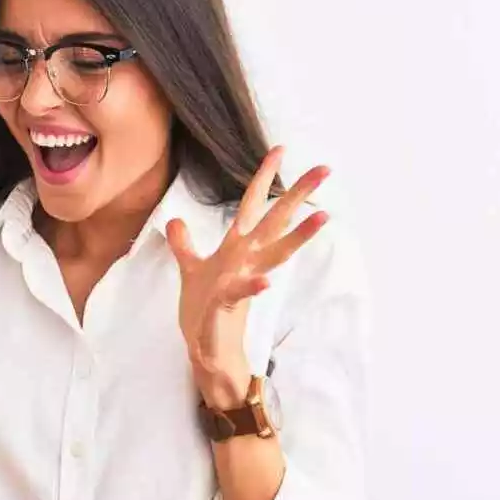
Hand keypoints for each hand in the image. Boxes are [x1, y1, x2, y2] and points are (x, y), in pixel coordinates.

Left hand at [166, 146, 330, 407]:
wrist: (207, 351)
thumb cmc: (203, 310)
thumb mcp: (190, 269)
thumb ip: (184, 243)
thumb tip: (175, 220)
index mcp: (238, 248)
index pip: (252, 205)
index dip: (263, 177)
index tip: (279, 148)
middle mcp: (247, 260)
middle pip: (275, 220)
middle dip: (298, 194)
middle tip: (325, 169)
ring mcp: (244, 281)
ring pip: (276, 253)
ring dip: (299, 236)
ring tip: (323, 216)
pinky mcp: (230, 306)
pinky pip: (243, 293)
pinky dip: (255, 286)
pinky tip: (267, 281)